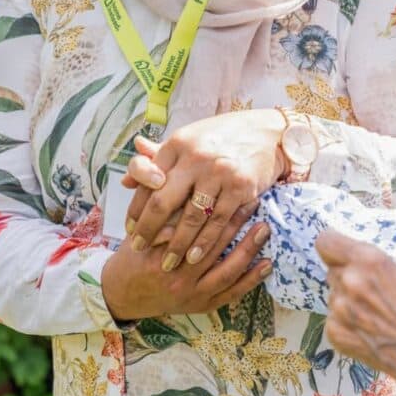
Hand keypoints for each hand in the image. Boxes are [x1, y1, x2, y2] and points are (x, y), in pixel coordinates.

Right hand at [101, 200, 271, 320]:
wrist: (123, 293)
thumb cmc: (135, 252)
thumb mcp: (138, 228)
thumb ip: (155, 208)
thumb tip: (169, 178)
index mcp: (160, 254)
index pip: (193, 227)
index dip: (214, 208)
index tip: (230, 189)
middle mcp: (177, 277)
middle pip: (213, 246)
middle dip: (236, 223)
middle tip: (255, 201)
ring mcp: (192, 294)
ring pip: (227, 271)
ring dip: (248, 249)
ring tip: (265, 229)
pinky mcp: (202, 306)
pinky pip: (232, 293)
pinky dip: (251, 280)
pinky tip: (268, 264)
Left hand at [123, 110, 285, 269]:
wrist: (268, 133)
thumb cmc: (223, 137)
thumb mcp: (189, 140)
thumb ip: (158, 159)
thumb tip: (126, 180)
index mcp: (178, 143)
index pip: (146, 179)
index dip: (136, 206)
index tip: (130, 227)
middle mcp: (196, 156)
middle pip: (162, 201)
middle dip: (148, 230)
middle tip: (139, 248)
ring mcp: (219, 172)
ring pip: (191, 217)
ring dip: (177, 244)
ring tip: (167, 262)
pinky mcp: (240, 187)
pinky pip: (218, 222)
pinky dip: (205, 243)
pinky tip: (194, 256)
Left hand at [317, 231, 395, 382]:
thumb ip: (372, 264)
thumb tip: (352, 262)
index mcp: (368, 260)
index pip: (326, 242)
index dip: (333, 247)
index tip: (338, 253)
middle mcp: (349, 280)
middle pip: (333, 270)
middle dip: (347, 278)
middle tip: (372, 294)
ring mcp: (339, 309)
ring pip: (334, 295)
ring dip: (347, 302)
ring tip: (375, 316)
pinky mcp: (335, 333)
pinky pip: (333, 320)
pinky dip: (346, 324)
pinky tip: (369, 332)